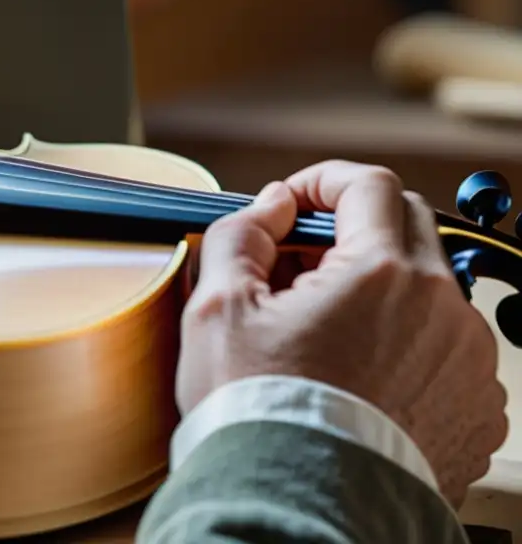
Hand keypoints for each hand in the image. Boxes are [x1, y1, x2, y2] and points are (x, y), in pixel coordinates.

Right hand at [178, 160, 508, 507]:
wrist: (298, 509)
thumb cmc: (259, 415)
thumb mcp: (218, 308)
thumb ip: (242, 233)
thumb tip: (272, 207)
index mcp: (385, 274)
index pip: (368, 185)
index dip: (321, 182)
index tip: (292, 204)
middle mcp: (443, 311)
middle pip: (405, 228)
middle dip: (349, 233)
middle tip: (297, 268)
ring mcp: (467, 363)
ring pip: (425, 290)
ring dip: (377, 290)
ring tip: (319, 334)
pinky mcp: (474, 408)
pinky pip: (442, 347)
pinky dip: (403, 342)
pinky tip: (355, 374)